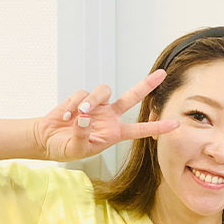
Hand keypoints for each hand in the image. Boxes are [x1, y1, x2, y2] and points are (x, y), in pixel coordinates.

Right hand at [33, 69, 178, 161]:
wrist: (47, 139)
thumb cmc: (65, 148)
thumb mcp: (77, 149)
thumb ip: (83, 135)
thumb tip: (86, 117)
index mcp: (115, 133)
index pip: (141, 129)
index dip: (158, 127)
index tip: (177, 124)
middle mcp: (110, 117)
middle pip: (132, 97)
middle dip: (147, 84)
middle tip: (163, 73)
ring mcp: (97, 106)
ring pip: (104, 91)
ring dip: (91, 100)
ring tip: (79, 114)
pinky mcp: (82, 98)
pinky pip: (82, 94)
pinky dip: (73, 104)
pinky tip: (65, 116)